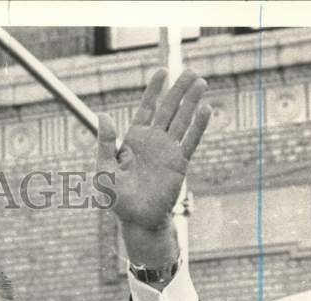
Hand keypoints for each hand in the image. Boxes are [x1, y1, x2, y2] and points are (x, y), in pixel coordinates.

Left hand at [97, 68, 210, 233]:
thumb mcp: (104, 170)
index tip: (161, 72)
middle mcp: (153, 141)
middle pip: (168, 109)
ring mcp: (168, 151)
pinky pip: (190, 140)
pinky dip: (198, 126)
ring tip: (201, 82)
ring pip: (181, 120)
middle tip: (189, 71)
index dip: (154, 90)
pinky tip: (206, 110)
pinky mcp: (179, 163)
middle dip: (178, 90)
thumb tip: (104, 116)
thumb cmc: (117, 198)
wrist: (137, 219)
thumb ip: (105, 144)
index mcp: (134, 140)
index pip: (146, 109)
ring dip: (191, 102)